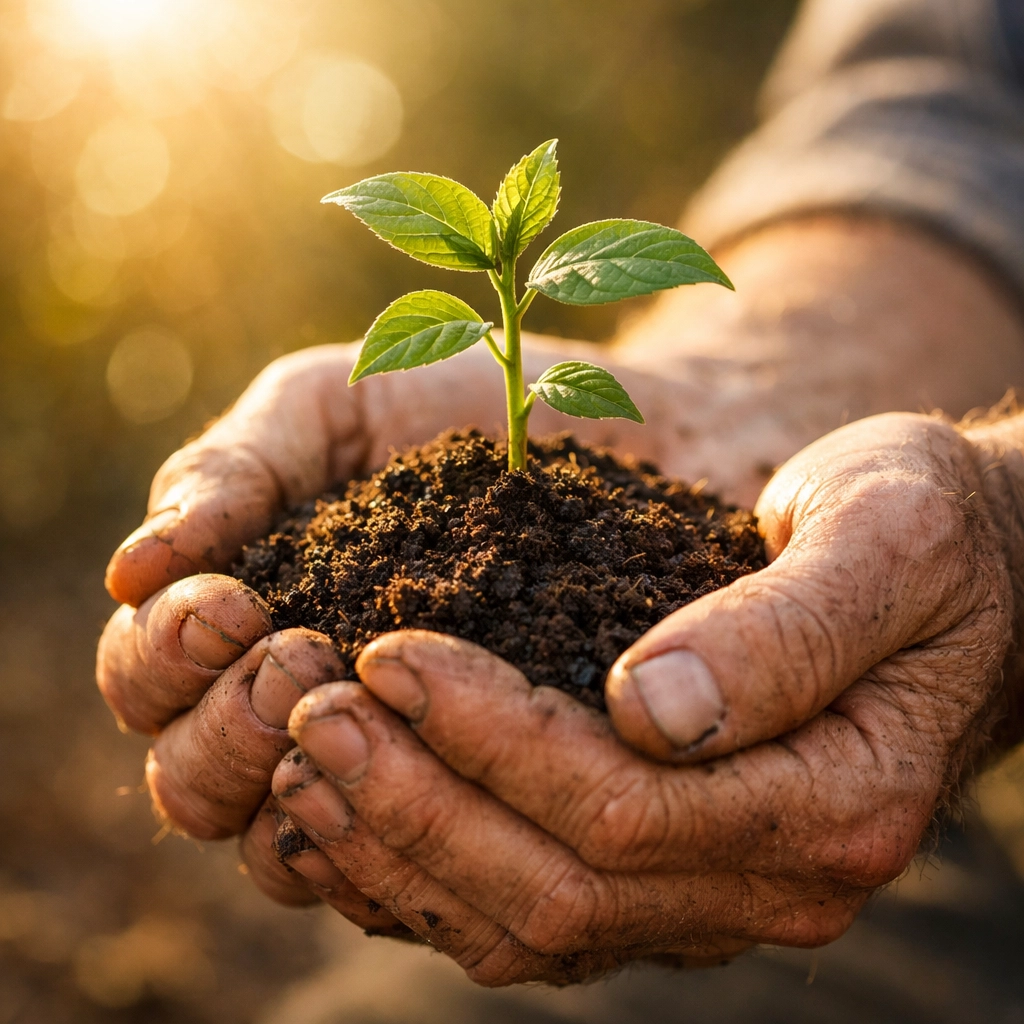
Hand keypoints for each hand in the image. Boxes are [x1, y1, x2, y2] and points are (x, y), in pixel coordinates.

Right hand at [95, 338, 657, 909]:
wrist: (617, 428)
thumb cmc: (464, 406)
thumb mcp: (335, 406)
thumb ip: (234, 470)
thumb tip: (130, 567)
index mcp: (241, 616)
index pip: (145, 676)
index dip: (165, 654)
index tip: (237, 602)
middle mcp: (291, 704)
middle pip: (190, 777)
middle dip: (226, 725)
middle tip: (298, 654)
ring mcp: (376, 760)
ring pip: (274, 844)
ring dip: (290, 787)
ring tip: (354, 700)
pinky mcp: (466, 795)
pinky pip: (393, 872)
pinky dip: (381, 850)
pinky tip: (421, 788)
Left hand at [269, 412, 1020, 984]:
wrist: (967, 573)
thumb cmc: (928, 534)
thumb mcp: (883, 543)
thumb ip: (786, 630)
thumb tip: (656, 707)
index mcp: (833, 803)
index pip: (623, 806)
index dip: (491, 738)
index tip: (390, 650)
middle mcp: (771, 878)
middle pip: (557, 885)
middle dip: (417, 801)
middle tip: (308, 711)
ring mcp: (715, 889)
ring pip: (529, 921)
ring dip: (401, 848)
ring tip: (301, 760)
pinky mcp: (669, 867)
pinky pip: (530, 906)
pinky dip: (429, 870)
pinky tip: (353, 811)